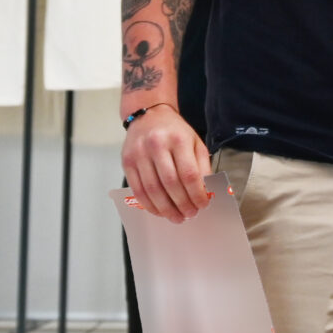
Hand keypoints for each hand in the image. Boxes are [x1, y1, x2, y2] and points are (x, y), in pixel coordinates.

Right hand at [122, 105, 211, 221]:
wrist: (149, 115)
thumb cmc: (175, 132)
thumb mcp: (195, 142)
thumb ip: (202, 166)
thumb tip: (206, 192)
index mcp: (178, 140)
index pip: (189, 174)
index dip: (197, 194)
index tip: (203, 205)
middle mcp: (157, 145)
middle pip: (170, 183)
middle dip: (182, 204)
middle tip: (190, 214)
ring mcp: (139, 154)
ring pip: (152, 189)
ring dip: (166, 208)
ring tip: (176, 217)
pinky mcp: (127, 162)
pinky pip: (137, 189)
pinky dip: (149, 205)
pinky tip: (159, 211)